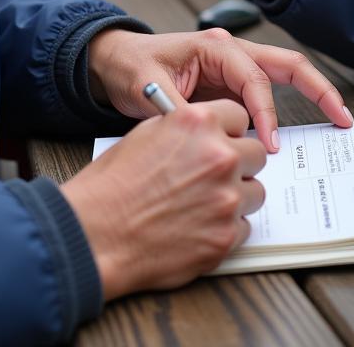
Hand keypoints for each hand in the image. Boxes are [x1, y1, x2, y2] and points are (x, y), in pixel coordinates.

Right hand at [61, 99, 265, 298]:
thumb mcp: (147, 133)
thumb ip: (187, 128)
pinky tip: (197, 226)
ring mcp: (226, 198)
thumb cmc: (113, 184)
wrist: (98, 232)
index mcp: (199, 123)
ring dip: (236, 197)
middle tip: (215, 175)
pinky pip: (243, 227)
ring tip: (203, 203)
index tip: (227, 140)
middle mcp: (219, 156)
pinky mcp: (226, 236)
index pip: (240, 117)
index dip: (231, 131)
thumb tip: (209, 132)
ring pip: (255, 192)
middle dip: (239, 164)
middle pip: (256, 154)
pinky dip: (225, 228)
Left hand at [87, 27, 352, 152]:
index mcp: (214, 47)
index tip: (270, 145)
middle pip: (287, 65)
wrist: (113, 64)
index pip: (255, 78)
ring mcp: (233, 69)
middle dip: (319, 89)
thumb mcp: (148, 91)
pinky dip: (284, 115)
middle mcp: (231, 53)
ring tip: (338, 123)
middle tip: (344, 118)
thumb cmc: (129, 68)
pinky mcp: (230, 87)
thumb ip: (180, 113)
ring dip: (311, 97)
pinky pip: (264, 98)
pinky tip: (295, 138)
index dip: (266, 113)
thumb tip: (210, 140)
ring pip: (283, 78)